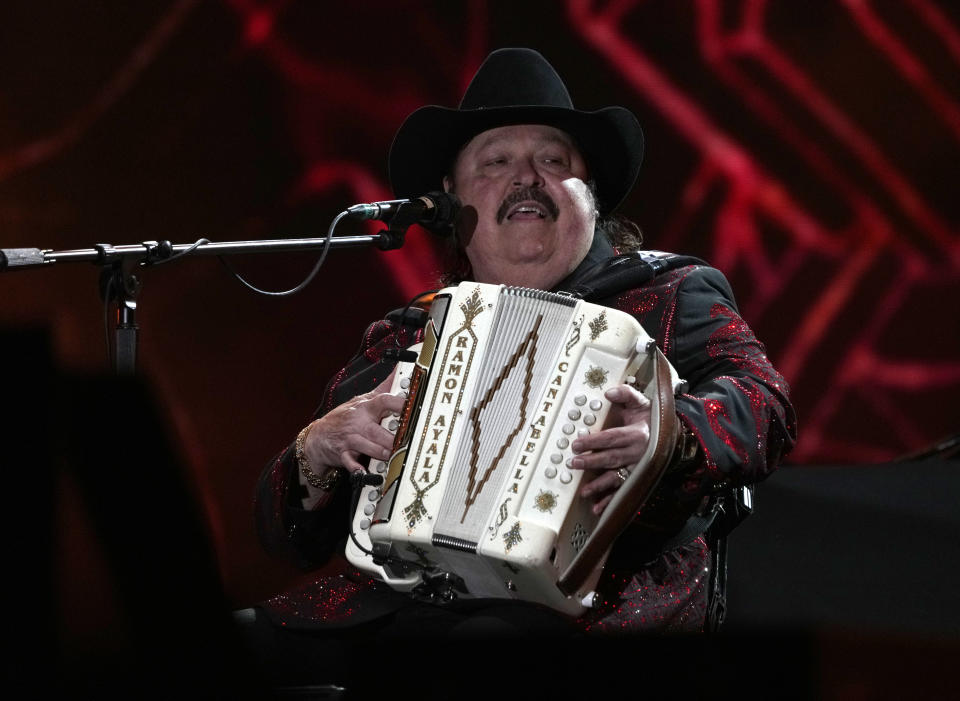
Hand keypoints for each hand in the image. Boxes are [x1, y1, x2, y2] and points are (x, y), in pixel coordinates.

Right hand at [304, 373, 405, 473]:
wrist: (319, 436)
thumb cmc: (346, 417)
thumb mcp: (362, 400)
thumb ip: (382, 389)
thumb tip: (399, 370)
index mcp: (366, 407)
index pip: (385, 401)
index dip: (400, 403)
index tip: (413, 407)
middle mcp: (359, 422)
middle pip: (379, 430)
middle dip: (394, 438)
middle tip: (409, 441)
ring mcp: (351, 439)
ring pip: (371, 447)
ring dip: (384, 453)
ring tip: (395, 456)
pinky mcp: (344, 455)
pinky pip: (351, 463)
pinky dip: (358, 469)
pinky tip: (365, 473)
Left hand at [569, 384, 650, 514]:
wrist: (671, 436)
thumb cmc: (650, 418)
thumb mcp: (641, 402)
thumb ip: (626, 394)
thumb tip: (608, 392)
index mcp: (637, 434)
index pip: (611, 438)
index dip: (594, 441)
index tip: (577, 443)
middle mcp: (637, 453)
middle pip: (611, 458)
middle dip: (591, 462)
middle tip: (573, 463)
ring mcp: (637, 468)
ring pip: (616, 478)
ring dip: (599, 485)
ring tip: (584, 491)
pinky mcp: (637, 478)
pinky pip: (623, 491)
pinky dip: (610, 500)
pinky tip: (597, 508)